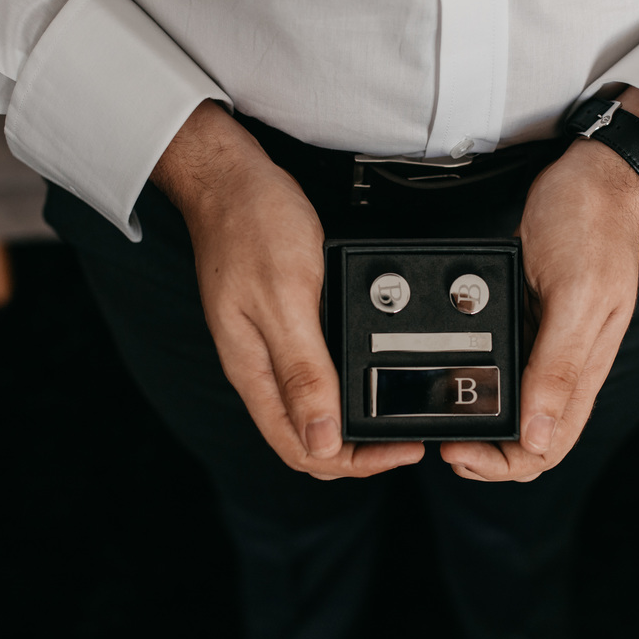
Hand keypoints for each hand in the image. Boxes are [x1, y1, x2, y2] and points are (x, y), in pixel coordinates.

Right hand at [153, 100, 424, 478]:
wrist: (230, 176)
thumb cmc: (252, 225)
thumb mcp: (286, 298)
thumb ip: (303, 370)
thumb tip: (322, 439)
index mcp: (255, 371)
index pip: (303, 449)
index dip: (355, 462)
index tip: (401, 451)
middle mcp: (261, 367)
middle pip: (311, 438)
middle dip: (361, 451)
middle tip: (407, 439)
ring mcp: (270, 346)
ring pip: (315, 408)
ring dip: (355, 421)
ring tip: (397, 416)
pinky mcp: (283, 322)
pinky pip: (316, 372)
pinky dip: (348, 383)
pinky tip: (372, 374)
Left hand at [441, 89, 638, 481]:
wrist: (594, 175)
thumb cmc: (591, 226)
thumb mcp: (574, 295)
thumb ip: (558, 366)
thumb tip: (537, 436)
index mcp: (583, 368)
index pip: (547, 447)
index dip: (503, 464)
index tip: (459, 453)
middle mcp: (565, 365)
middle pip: (527, 438)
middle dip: (485, 452)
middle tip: (442, 441)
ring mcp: (547, 344)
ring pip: (513, 407)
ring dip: (479, 420)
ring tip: (441, 416)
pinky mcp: (531, 320)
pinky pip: (506, 366)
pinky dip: (478, 378)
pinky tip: (451, 374)